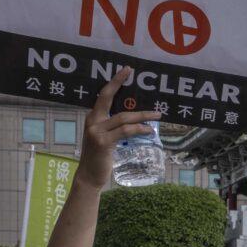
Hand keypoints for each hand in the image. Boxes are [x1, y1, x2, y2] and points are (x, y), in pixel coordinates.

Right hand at [77, 68, 160, 190]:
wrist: (89, 176)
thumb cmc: (100, 157)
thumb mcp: (104, 138)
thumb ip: (113, 127)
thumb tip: (134, 119)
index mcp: (93, 118)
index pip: (103, 95)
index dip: (114, 82)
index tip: (125, 70)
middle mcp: (92, 121)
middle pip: (107, 98)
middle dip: (120, 84)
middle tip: (133, 73)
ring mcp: (96, 131)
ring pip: (123, 117)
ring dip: (142, 115)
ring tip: (157, 115)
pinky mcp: (103, 142)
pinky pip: (125, 131)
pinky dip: (139, 129)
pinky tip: (149, 130)